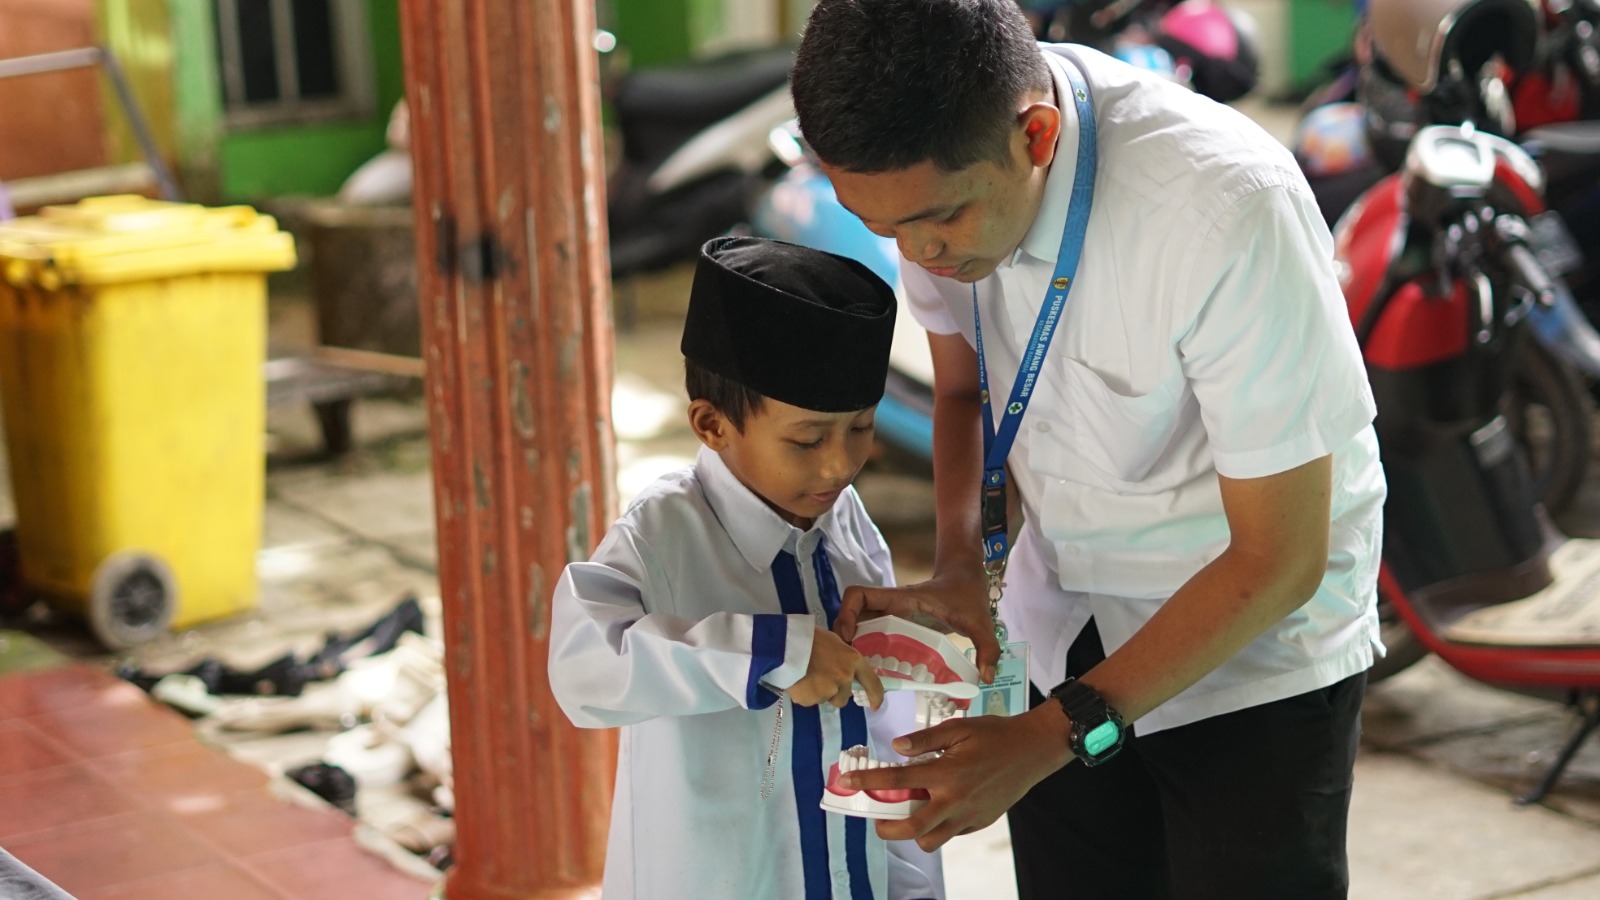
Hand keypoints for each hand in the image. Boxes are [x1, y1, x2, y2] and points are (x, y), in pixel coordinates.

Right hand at [788, 628, 884, 709]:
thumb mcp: (834, 642)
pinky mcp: (810, 699)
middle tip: (819, 678)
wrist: (784, 644)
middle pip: (843, 697)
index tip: (875, 705)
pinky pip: (809, 701)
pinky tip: (797, 680)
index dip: (876, 697)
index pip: (873, 684)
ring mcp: (827, 690)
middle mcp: (844, 678)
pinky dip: (804, 694)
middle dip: (833, 692)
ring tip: (805, 676)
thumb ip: (844, 659)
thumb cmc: (810, 638)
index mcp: (853, 661)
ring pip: (825, 699)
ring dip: (818, 693)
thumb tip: (846, 671)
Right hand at [836, 573, 1002, 682]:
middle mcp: (889, 607)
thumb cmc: (967, 594)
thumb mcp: (979, 621)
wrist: (966, 579)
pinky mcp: (896, 626)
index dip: (847, 615)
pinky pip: (871, 636)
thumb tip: (986, 677)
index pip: (858, 596)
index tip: (851, 639)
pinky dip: (867, 651)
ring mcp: (891, 616)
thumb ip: (986, 647)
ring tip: (859, 674)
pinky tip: (875, 672)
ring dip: (853, 648)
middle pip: (851, 616)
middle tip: (852, 668)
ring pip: (858, 628)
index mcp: (900, 600)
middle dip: (845, 640)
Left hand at [836, 703, 1072, 850]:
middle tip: (878, 820)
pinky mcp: (980, 823)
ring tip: (910, 814)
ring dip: (914, 832)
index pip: (898, 780)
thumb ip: (925, 740)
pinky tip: (939, 806)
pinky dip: (939, 825)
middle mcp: (956, 800)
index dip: (868, 781)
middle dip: (886, 828)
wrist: (1033, 751)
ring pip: (932, 840)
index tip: (847, 781)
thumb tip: (897, 746)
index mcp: (946, 773)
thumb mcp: (958, 728)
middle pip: (912, 829)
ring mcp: (969, 816)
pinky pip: (952, 833)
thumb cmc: (995, 735)